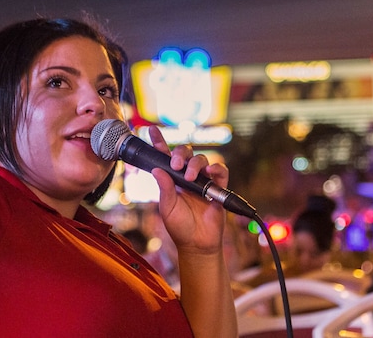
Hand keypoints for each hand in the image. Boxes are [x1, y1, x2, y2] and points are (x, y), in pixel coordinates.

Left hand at [149, 126, 227, 254]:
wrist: (197, 243)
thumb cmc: (180, 227)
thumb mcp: (167, 208)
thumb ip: (164, 188)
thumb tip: (157, 169)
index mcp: (172, 180)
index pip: (165, 157)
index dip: (160, 142)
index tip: (151, 129)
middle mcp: (187, 177)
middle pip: (186, 153)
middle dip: (180, 153)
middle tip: (176, 164)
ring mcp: (203, 181)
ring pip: (202, 159)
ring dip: (195, 164)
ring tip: (190, 177)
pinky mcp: (218, 187)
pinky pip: (220, 171)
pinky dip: (216, 168)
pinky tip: (210, 173)